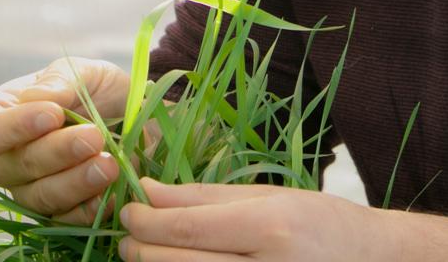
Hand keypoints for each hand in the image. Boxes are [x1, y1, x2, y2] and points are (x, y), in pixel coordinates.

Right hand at [0, 56, 129, 223]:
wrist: (137, 116)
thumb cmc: (99, 90)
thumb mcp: (84, 73)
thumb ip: (59, 81)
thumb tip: (33, 97)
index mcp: (2, 118)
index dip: (12, 128)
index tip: (53, 114)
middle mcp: (8, 159)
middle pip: (10, 169)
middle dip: (55, 152)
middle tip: (93, 137)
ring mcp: (31, 189)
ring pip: (38, 197)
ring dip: (74, 182)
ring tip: (109, 165)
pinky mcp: (59, 212)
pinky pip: (64, 220)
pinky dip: (89, 208)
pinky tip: (113, 192)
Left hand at [118, 177, 383, 261]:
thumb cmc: (320, 224)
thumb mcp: (270, 198)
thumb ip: (206, 198)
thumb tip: (149, 192)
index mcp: (270, 227)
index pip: (187, 229)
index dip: (145, 220)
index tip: (127, 209)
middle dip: (139, 249)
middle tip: (128, 235)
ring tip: (147, 255)